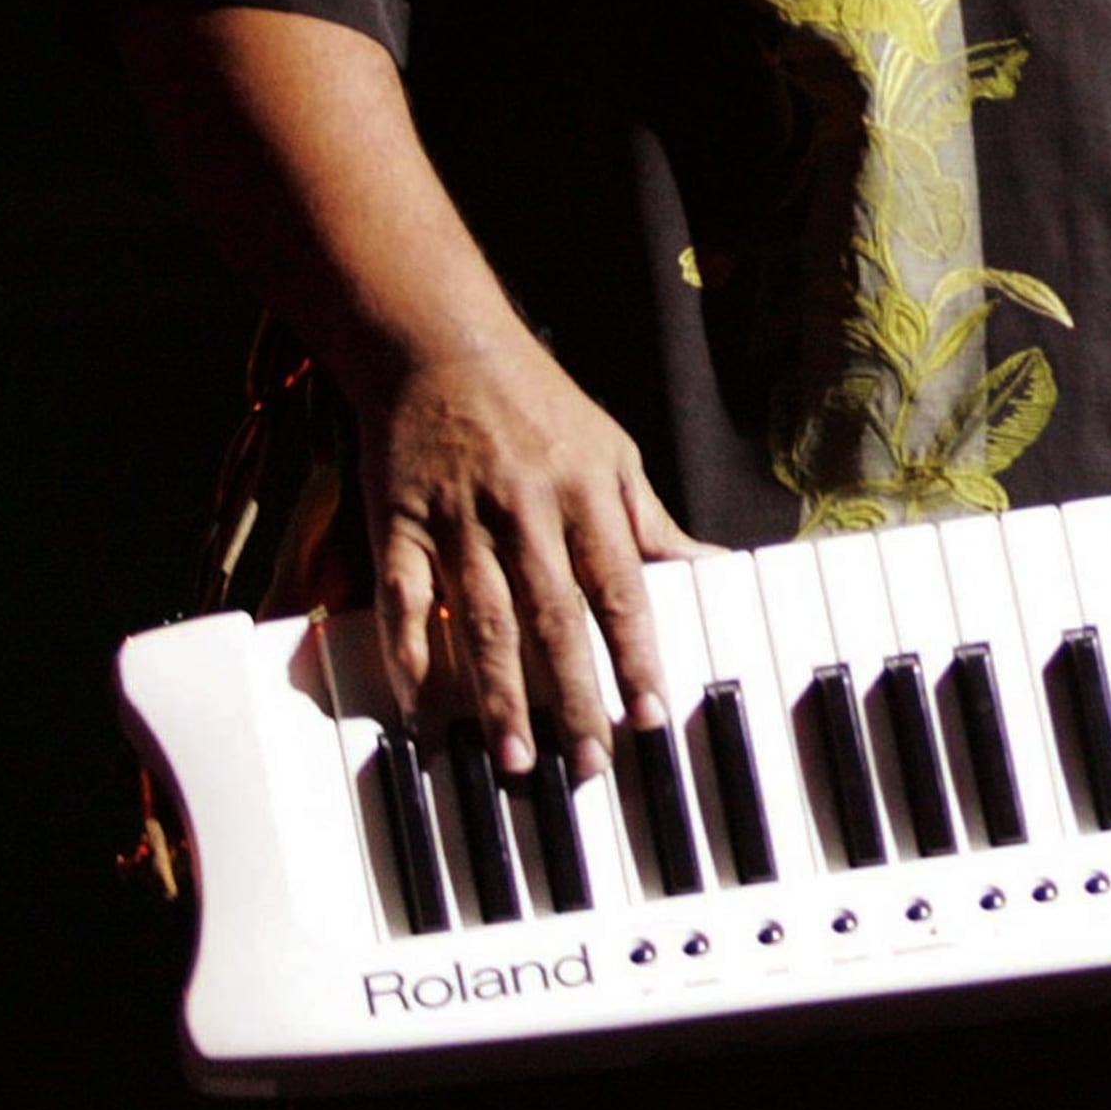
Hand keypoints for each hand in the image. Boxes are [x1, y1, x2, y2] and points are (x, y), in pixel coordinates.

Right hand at [364, 331, 711, 781]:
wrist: (441, 345)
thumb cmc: (539, 405)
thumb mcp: (613, 452)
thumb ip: (651, 523)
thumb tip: (710, 568)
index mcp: (587, 494)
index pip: (620, 590)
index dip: (636, 655)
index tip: (650, 715)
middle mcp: (526, 510)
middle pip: (554, 619)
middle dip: (573, 696)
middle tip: (587, 764)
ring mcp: (460, 520)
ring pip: (484, 621)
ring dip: (498, 695)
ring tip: (513, 757)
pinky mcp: (399, 523)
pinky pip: (404, 599)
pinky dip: (410, 652)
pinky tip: (418, 705)